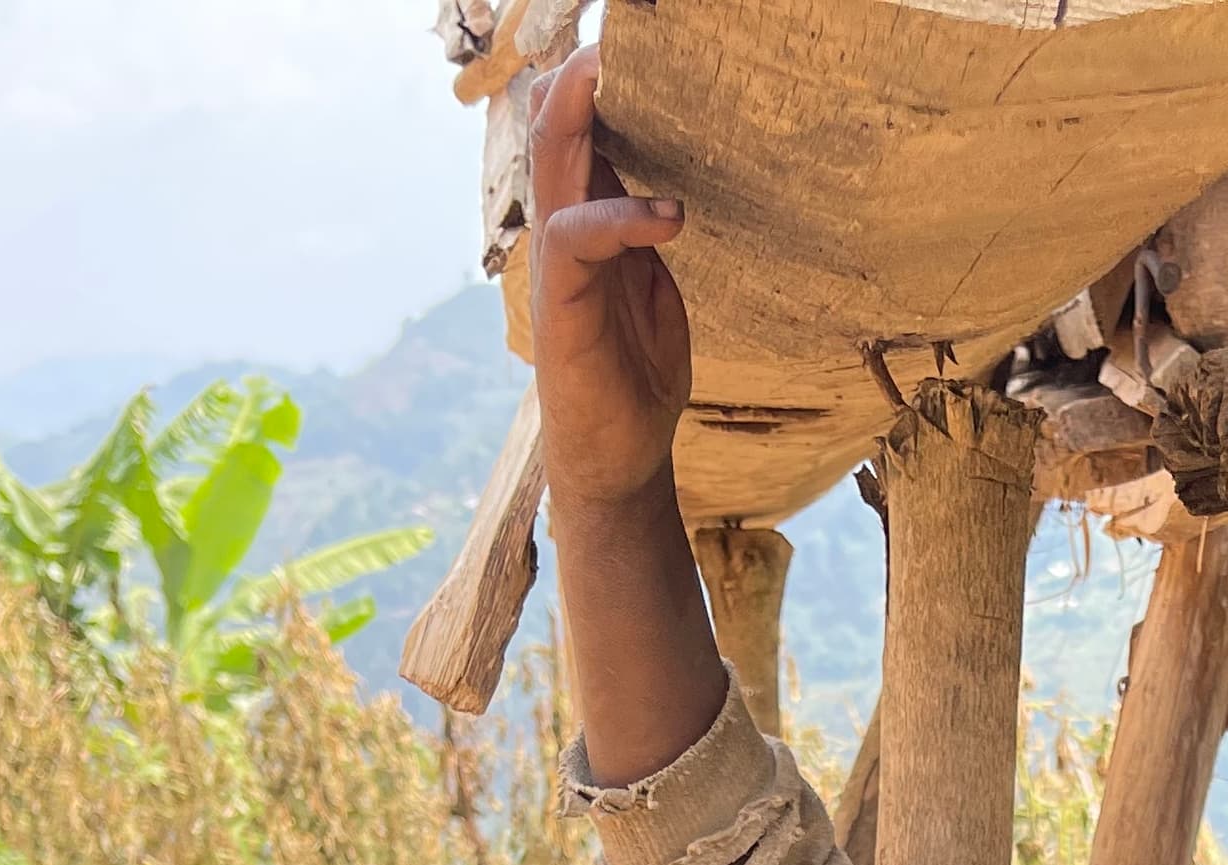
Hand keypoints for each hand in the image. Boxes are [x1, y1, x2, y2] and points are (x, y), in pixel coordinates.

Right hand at [527, 46, 691, 512]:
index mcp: (587, 223)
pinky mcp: (561, 306)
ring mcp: (557, 267)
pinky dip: (622, 218)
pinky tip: (667, 213)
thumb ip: (650, 235)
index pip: (579, 135)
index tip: (634, 44)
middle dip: (576, 76)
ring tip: (609, 73)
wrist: (619, 459)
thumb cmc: (637, 375)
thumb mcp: (653, 288)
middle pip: (552, 132)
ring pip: (550, 168)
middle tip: (611, 30)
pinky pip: (579, 240)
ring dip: (576, 114)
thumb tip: (676, 184)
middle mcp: (563, 233)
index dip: (597, 87)